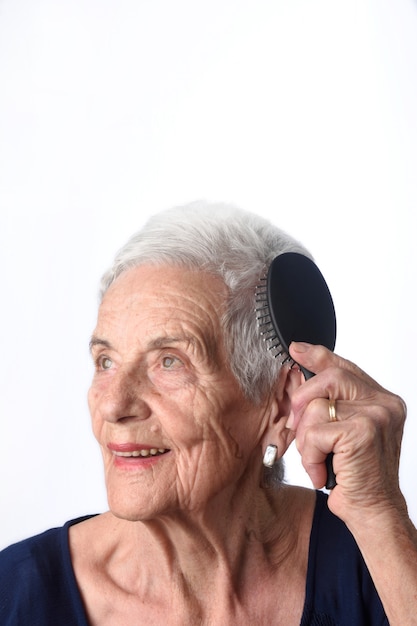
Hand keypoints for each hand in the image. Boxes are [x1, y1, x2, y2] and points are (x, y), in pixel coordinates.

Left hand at [286, 342, 406, 524]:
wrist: (374, 512)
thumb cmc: (358, 476)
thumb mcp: (345, 432)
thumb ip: (333, 405)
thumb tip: (301, 377)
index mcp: (383, 400)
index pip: (345, 367)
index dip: (317, 356)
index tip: (296, 349)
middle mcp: (384, 403)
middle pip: (328, 378)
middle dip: (302, 402)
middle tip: (296, 427)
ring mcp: (375, 415)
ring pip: (315, 408)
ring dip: (306, 439)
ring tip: (319, 460)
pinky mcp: (361, 432)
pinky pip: (315, 433)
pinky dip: (311, 456)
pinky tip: (322, 471)